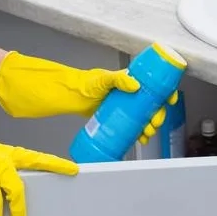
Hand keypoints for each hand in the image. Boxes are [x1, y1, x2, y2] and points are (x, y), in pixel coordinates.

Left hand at [0, 52, 178, 143]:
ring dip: (145, 123)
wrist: (48, 93)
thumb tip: (134, 84)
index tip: (168, 101)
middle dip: (154, 112)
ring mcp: (110, 102)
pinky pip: (122, 121)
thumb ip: (114, 79)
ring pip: (135, 113)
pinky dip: (132, 129)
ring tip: (146, 133)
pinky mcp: (102, 114)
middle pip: (144, 100)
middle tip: (154, 123)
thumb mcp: (96, 80)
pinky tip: (135, 136)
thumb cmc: (70, 83)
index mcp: (119, 79)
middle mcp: (117, 89)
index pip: (147, 82)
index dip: (161, 91)